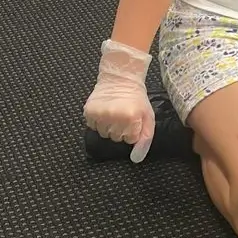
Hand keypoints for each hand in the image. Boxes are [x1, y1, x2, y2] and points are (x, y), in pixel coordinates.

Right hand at [83, 40, 154, 162]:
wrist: (120, 79)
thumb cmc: (136, 98)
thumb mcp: (148, 117)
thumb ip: (145, 139)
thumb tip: (136, 158)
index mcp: (131, 118)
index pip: (130, 140)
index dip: (132, 131)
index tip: (133, 120)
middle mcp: (114, 117)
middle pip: (116, 138)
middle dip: (121, 130)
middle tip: (123, 115)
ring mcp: (100, 114)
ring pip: (103, 134)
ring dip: (109, 127)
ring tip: (114, 113)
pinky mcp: (89, 112)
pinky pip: (93, 127)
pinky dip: (98, 122)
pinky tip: (105, 111)